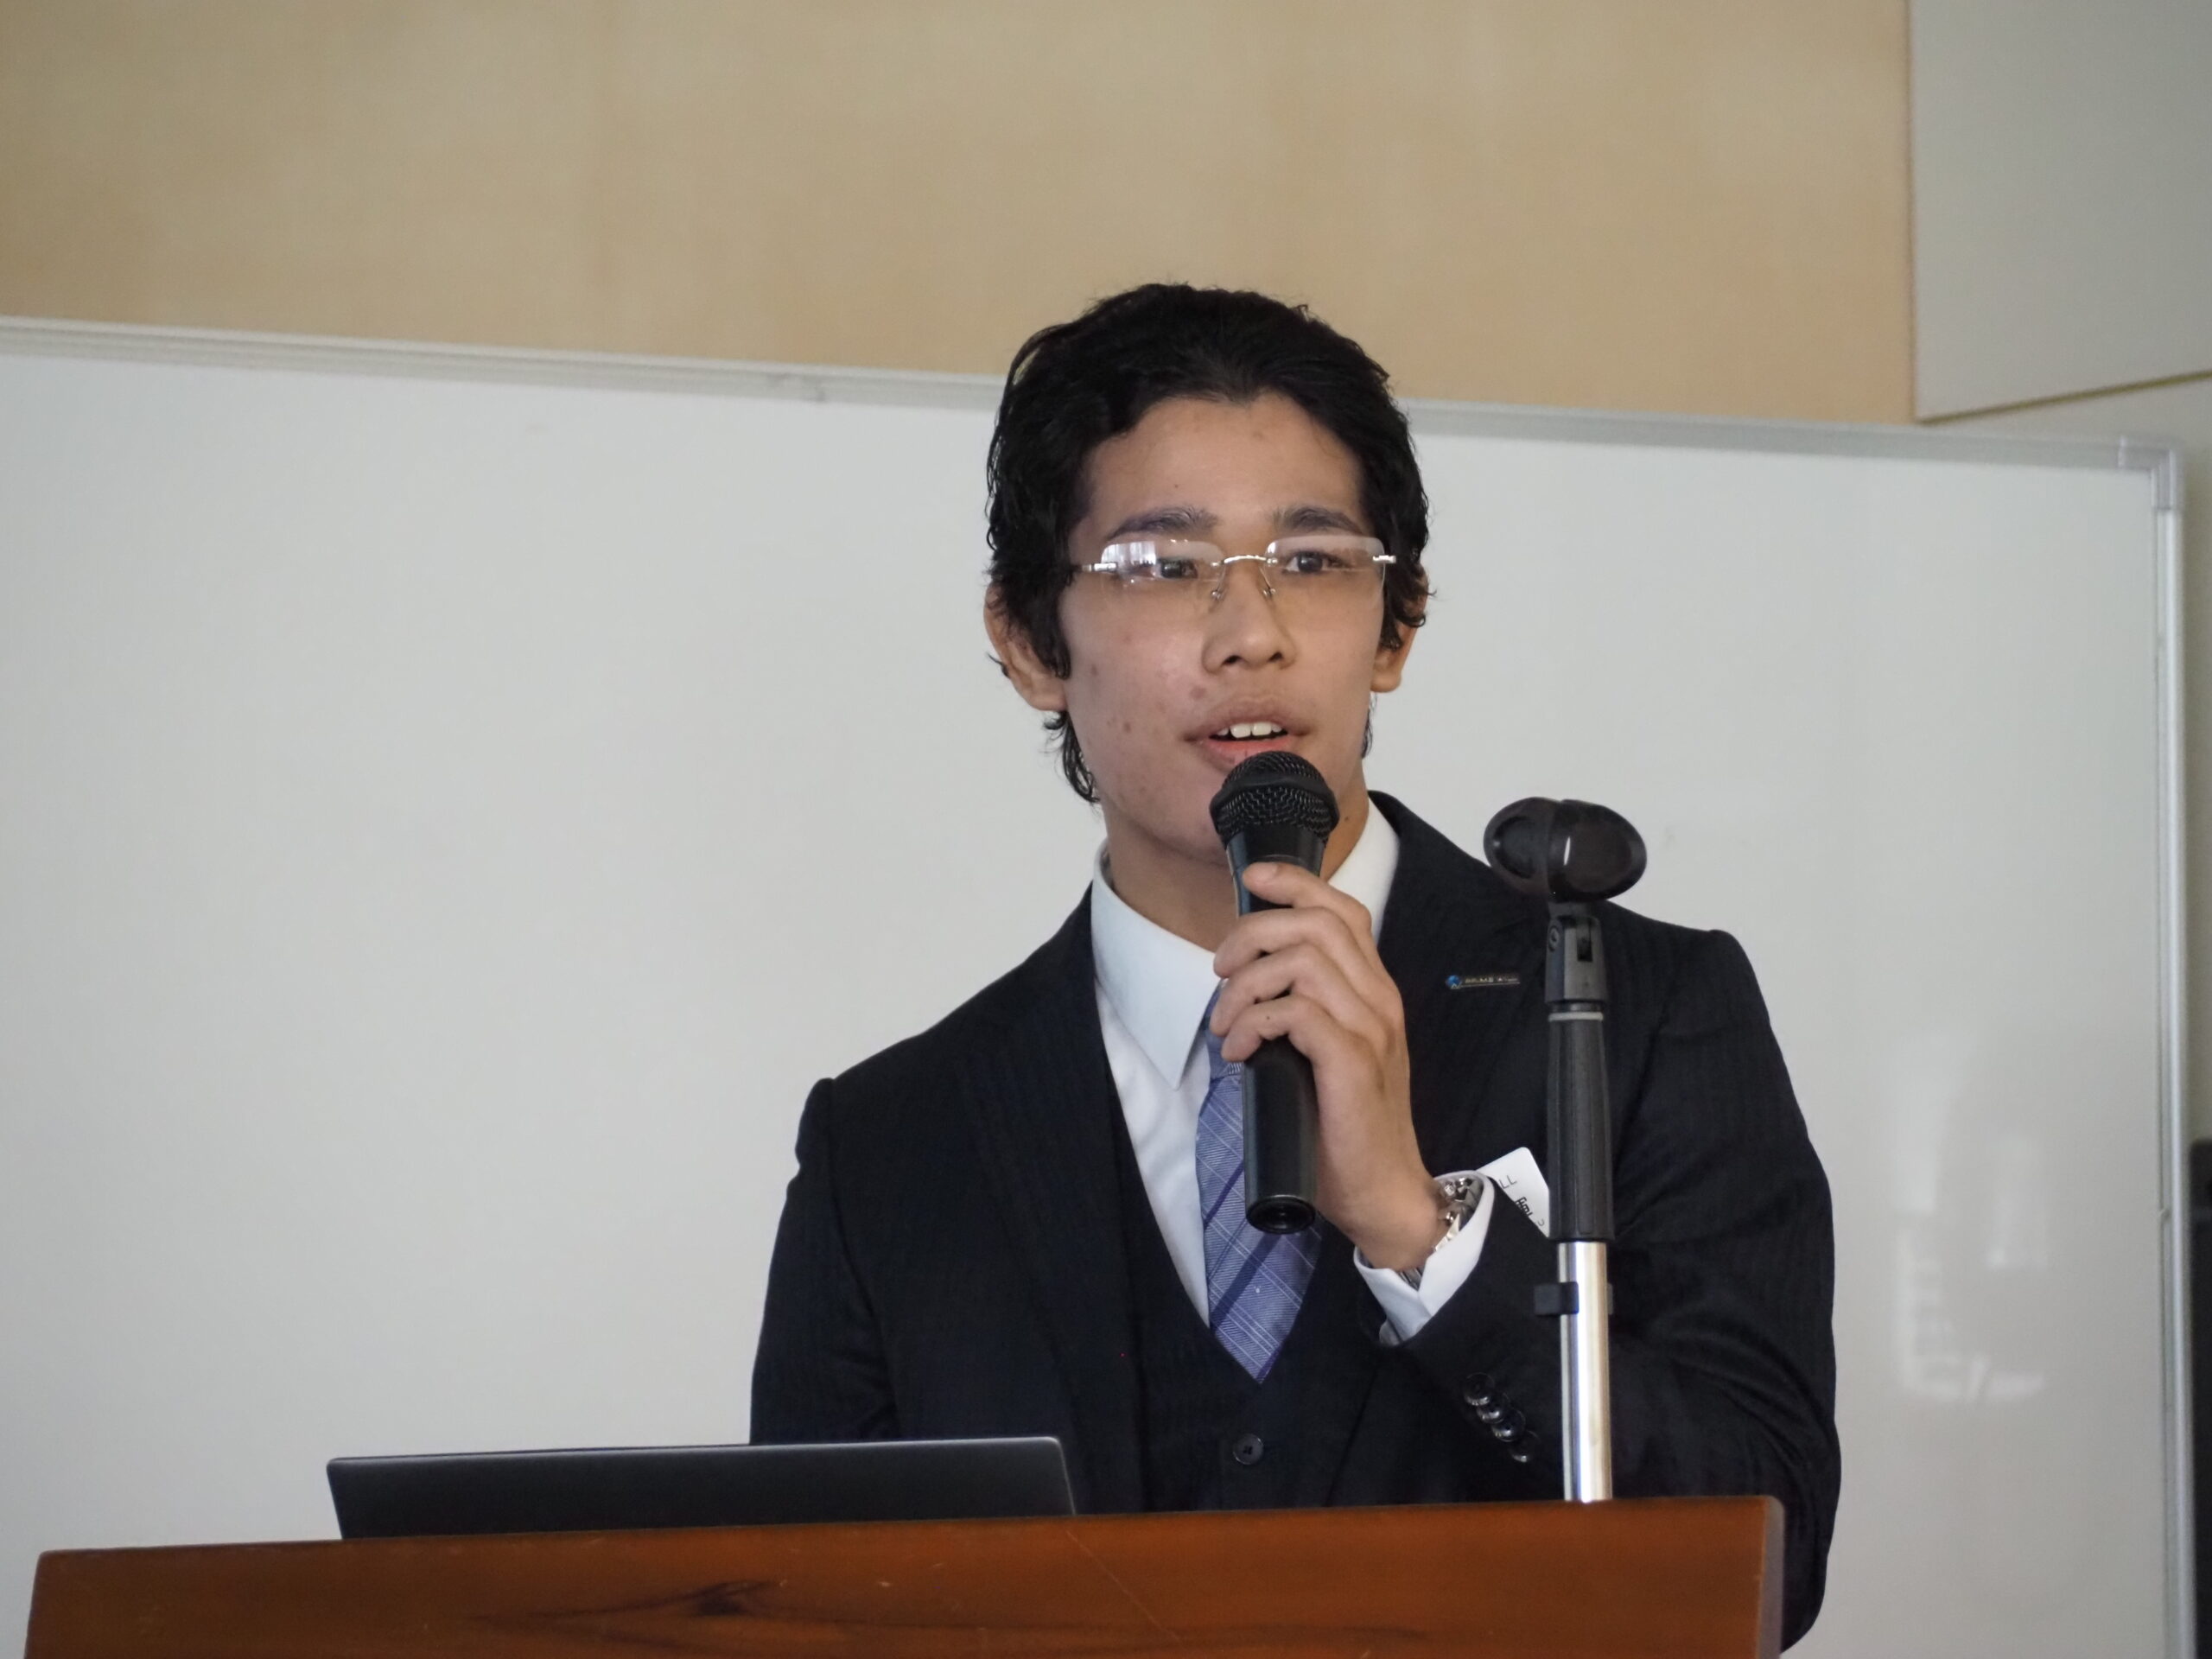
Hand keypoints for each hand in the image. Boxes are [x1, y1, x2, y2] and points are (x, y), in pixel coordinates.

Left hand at [1208, 861, 1442, 1269]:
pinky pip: (1296, 1013)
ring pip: (1302, 963)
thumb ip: (1305, 1010)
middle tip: (1222, 973)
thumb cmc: (1346, 1123)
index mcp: (1373, 990)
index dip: (1295, 884)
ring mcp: (1369, 1030)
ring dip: (1246, 987)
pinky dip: (1255, 1023)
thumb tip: (1247, 981)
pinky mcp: (1352, 1063)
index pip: (1342, 911)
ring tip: (1227, 1024)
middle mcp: (1378, 1000)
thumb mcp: (1328, 1051)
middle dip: (1252, 935)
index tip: (1253, 880)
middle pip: (1315, 924)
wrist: (1384, 1188)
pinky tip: (1240, 1051)